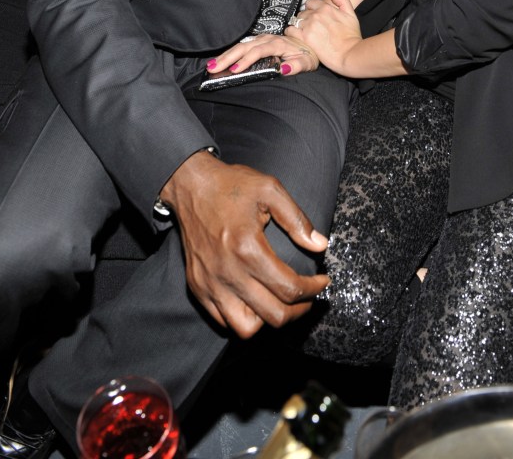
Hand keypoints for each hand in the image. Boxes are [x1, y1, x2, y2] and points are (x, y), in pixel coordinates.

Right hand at [159, 150, 328, 337]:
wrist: (190, 185)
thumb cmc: (231, 186)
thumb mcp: (270, 189)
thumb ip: (296, 219)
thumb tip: (320, 245)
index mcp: (248, 248)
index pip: (290, 288)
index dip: (313, 289)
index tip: (323, 282)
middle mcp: (228, 272)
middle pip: (273, 316)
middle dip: (299, 310)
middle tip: (308, 296)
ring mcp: (210, 283)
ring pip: (246, 328)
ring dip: (269, 319)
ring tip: (280, 302)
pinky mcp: (197, 287)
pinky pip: (223, 320)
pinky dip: (243, 317)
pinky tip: (256, 299)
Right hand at [207, 33, 318, 77]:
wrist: (311, 43)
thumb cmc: (309, 55)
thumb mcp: (307, 62)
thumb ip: (297, 66)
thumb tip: (285, 69)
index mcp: (278, 43)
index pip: (258, 51)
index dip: (246, 60)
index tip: (235, 70)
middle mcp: (267, 39)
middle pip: (244, 47)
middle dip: (227, 57)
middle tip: (212, 68)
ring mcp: (262, 39)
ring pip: (241, 46)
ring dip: (225, 55)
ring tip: (211, 65)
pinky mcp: (260, 42)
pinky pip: (243, 46)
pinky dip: (230, 53)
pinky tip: (220, 60)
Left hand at [286, 0, 362, 75]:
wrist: (350, 54)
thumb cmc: (352, 36)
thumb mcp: (351, 14)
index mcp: (326, 7)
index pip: (310, 2)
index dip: (311, 9)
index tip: (313, 17)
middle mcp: (316, 14)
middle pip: (302, 12)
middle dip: (305, 18)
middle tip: (310, 27)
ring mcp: (309, 26)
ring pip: (296, 20)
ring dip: (298, 26)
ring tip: (303, 33)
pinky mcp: (304, 38)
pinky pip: (290, 30)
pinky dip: (291, 32)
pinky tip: (296, 36)